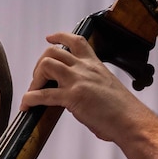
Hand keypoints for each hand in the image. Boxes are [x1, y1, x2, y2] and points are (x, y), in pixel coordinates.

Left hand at [19, 32, 157, 158]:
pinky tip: (26, 106)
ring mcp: (78, 81)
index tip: (49, 39)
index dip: (60, 37)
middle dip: (40, 64)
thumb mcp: (106, 87)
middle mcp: (85, 68)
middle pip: (53, 52)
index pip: (77, 40)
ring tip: (33, 92)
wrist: (131, 121)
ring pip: (46, 65)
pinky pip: (43, 94)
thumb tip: (78, 93)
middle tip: (38, 81)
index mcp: (95, 65)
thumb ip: (91, 84)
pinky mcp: (73, 97)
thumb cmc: (122, 111)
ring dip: (35, 78)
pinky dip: (30, 99)